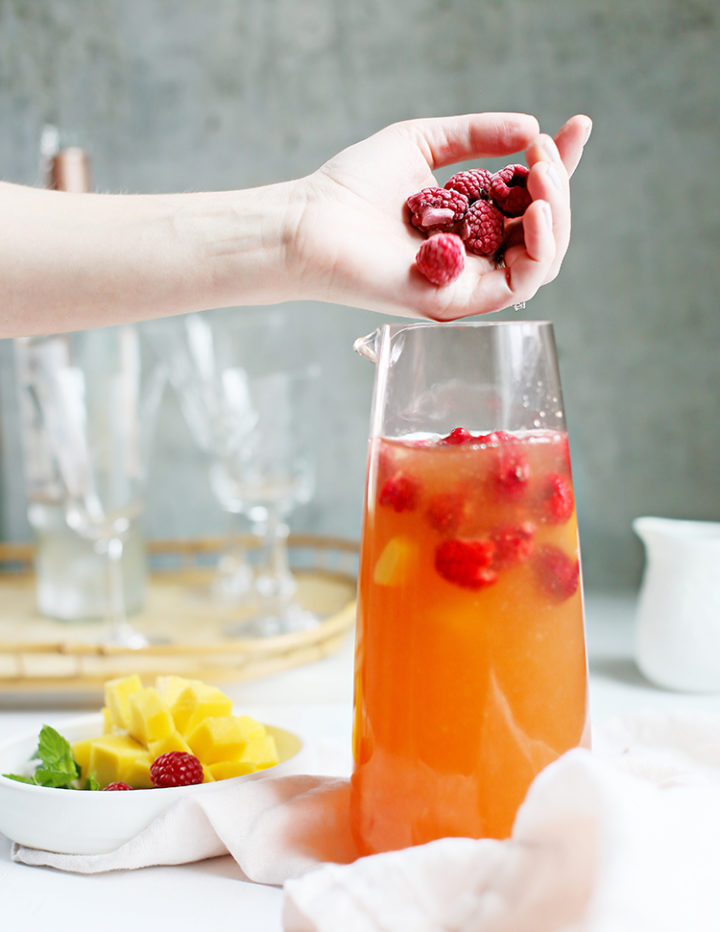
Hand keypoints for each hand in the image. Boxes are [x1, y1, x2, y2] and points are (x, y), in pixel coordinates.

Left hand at [291, 112, 590, 319]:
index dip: (558, 165)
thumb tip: (531, 126)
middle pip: (544, 231)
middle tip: (545, 153)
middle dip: (558, 186)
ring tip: (544, 176)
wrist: (311, 224)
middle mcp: (473, 255)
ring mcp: (468, 282)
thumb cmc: (352, 188)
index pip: (528, 198)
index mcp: (468, 222)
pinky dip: (539, 247)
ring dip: (556, 214)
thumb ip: (476, 135)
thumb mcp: (422, 144)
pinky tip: (534, 209)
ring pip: (542, 259)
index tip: (576, 126)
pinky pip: (519, 284)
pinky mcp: (458, 301)